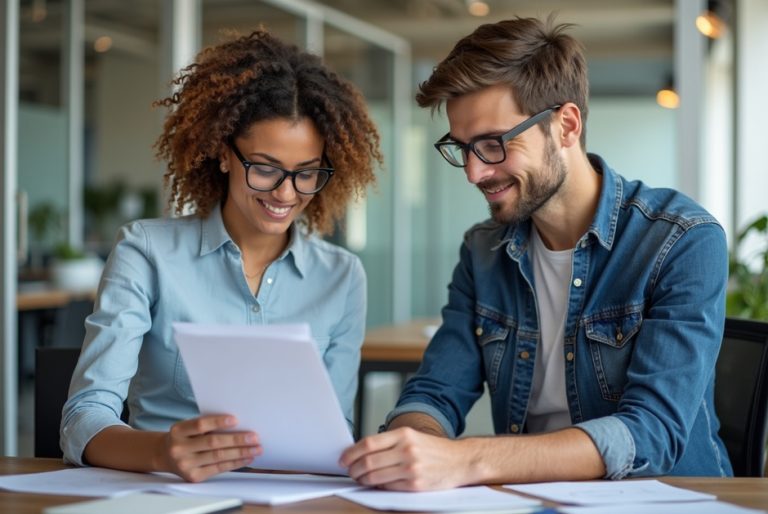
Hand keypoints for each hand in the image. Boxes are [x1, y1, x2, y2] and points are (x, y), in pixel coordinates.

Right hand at [158, 414, 261, 481]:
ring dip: (241, 453)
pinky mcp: (193, 477)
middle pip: (213, 443)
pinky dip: (235, 463)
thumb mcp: (188, 426)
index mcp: (178, 431)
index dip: (218, 422)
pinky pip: (218, 469)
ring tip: (256, 449)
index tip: (236, 420)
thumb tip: (238, 425)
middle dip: (237, 440)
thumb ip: (207, 425)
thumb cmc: (184, 436)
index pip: (201, 425)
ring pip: (218, 457)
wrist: (165, 455)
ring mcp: (186, 464)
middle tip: (255, 437)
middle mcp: (180, 448)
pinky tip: (246, 458)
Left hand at [339, 427, 471, 490]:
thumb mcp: (413, 437)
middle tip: (350, 471)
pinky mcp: (415, 485)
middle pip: (369, 461)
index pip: (368, 443)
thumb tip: (362, 452)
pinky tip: (376, 484)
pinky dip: (378, 487)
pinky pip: (388, 487)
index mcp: (404, 435)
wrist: (460, 461)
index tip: (344, 458)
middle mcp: (407, 450)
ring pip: (375, 476)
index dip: (351, 452)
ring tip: (360, 479)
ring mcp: (411, 468)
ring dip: (363, 479)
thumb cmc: (435, 450)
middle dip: (354, 468)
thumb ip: (390, 443)